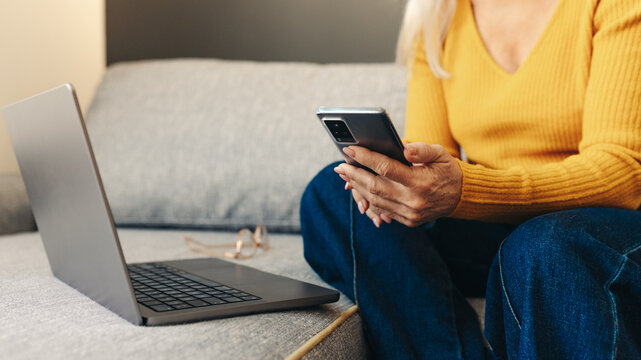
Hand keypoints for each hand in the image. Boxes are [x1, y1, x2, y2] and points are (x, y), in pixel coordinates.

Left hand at [334, 142, 461, 227]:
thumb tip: (403, 148)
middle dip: (354, 174)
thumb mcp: (440, 154)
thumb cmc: (447, 171)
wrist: (461, 197)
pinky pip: (382, 210)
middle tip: (340, 165)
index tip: (350, 149)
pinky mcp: (408, 221)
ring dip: (358, 187)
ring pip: (375, 200)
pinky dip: (368, 200)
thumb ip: (422, 149)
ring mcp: (410, 213)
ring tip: (346, 176)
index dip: (365, 158)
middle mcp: (413, 200)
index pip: (385, 168)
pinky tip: (359, 189)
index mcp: (420, 181)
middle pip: (374, 186)